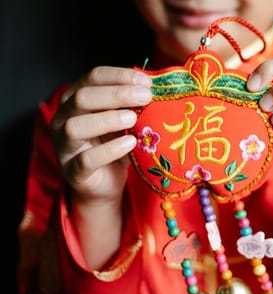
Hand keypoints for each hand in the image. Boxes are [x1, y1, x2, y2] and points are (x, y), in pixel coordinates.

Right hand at [50, 66, 150, 268]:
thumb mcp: (124, 118)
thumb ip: (131, 102)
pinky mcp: (74, 171)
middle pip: (82, 98)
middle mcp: (64, 118)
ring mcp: (65, 145)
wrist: (106, 184)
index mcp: (76, 99)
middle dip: (117, 94)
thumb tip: (154, 83)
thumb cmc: (114, 144)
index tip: (147, 82)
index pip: (93, 77)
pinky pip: (86, 159)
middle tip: (146, 97)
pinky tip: (130, 144)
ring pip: (76, 126)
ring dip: (108, 119)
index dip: (120, 76)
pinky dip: (109, 150)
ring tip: (134, 119)